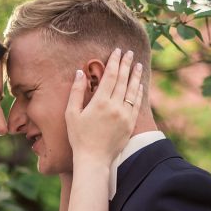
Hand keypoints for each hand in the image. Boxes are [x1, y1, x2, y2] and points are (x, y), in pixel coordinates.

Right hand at [65, 48, 143, 163]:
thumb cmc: (79, 137)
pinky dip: (139, 93)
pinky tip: (139, 85)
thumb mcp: (71, 113)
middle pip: (123, 80)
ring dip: (135, 76)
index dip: (114, 62)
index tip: (118, 51)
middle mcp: (115, 107)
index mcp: (100, 102)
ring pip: (132, 91)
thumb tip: (80, 72)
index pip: (110, 76)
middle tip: (130, 53)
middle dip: (126, 64)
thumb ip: (76, 92)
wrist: (93, 159)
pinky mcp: (130, 124)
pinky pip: (137, 104)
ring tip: (138, 65)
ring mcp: (125, 115)